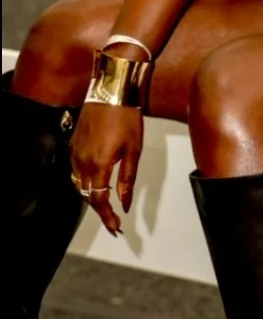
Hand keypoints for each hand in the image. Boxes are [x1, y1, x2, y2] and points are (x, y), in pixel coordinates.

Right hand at [70, 104, 143, 233]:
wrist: (112, 91)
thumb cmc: (126, 117)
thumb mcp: (134, 150)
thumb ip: (128, 179)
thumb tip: (124, 202)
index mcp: (99, 165)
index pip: (99, 200)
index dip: (106, 217)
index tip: (115, 227)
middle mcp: (82, 161)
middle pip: (87, 195)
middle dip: (100, 210)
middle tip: (113, 220)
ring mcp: (75, 152)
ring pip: (78, 184)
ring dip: (91, 196)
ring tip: (106, 205)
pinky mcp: (73, 144)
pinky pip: (75, 171)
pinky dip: (84, 182)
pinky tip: (95, 183)